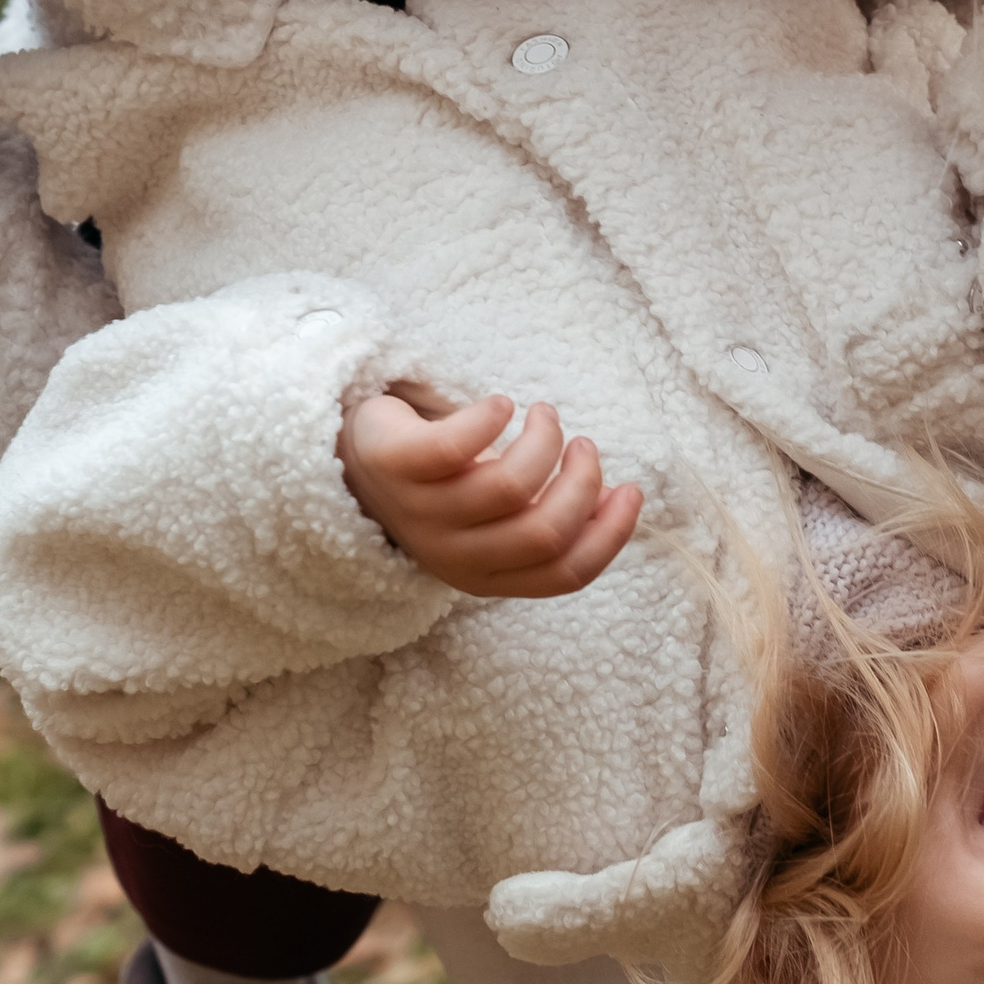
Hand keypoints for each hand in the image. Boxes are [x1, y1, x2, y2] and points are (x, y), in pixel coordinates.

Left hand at [337, 381, 643, 597]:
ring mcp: (420, 512)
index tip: (629, 490)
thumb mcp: (494, 520)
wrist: (354, 459)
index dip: (609, 534)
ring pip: (508, 486)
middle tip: (582, 445)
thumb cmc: (441, 486)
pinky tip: (500, 405)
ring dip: (543, 441)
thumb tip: (618, 500)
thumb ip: (546, 521)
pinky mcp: (395, 465)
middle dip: (581, 482)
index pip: (563, 574)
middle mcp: (452, 555)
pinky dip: (490, 418)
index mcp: (485, 577)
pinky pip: (455, 447)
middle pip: (543, 532)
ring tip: (542, 416)